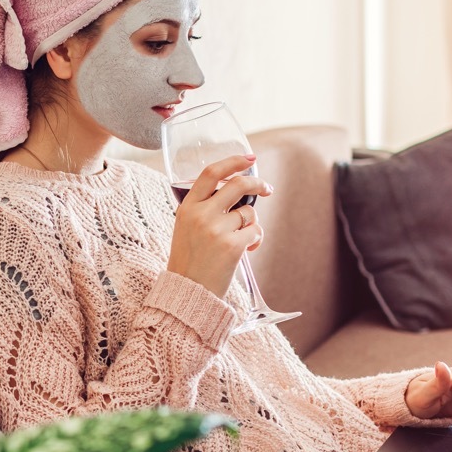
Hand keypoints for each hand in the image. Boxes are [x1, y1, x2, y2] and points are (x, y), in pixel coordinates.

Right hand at [167, 154, 272, 297]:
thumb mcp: (185, 227)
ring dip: (251, 223)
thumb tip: (234, 191)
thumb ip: (202, 208)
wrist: (188, 292)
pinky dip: (255, 239)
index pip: (210, 173)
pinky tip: (246, 250)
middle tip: (266, 188)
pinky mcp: (232, 246)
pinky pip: (255, 231)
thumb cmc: (189, 261)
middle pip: (237, 185)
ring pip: (249, 212)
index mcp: (187, 207)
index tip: (249, 158)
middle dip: (257, 183)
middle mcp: (201, 214)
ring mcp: (216, 229)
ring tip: (240, 239)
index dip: (232, 161)